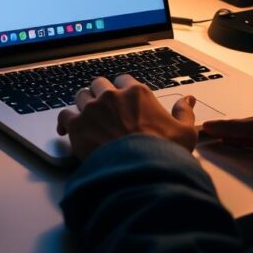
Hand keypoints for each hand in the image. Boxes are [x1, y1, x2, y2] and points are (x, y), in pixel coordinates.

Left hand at [57, 74, 196, 160]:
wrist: (140, 172)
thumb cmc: (162, 153)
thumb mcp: (185, 132)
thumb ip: (185, 112)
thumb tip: (188, 100)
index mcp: (137, 93)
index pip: (123, 81)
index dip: (121, 91)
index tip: (122, 100)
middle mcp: (112, 96)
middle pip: (99, 84)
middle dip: (100, 94)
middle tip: (104, 109)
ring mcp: (93, 109)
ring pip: (81, 96)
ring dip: (84, 105)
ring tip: (87, 119)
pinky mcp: (77, 125)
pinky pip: (64, 115)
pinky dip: (65, 122)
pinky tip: (66, 130)